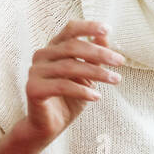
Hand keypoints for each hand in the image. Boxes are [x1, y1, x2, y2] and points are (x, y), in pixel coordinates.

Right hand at [20, 20, 123, 144]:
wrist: (49, 126)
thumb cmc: (69, 98)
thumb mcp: (87, 75)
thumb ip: (93, 56)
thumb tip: (105, 35)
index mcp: (54, 48)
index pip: (70, 29)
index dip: (88, 27)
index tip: (108, 29)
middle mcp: (42, 55)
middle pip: (73, 47)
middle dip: (100, 53)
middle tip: (120, 61)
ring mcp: (35, 71)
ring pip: (70, 66)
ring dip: (96, 73)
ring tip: (115, 79)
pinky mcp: (33, 88)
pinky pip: (62, 86)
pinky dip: (82, 91)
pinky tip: (97, 97)